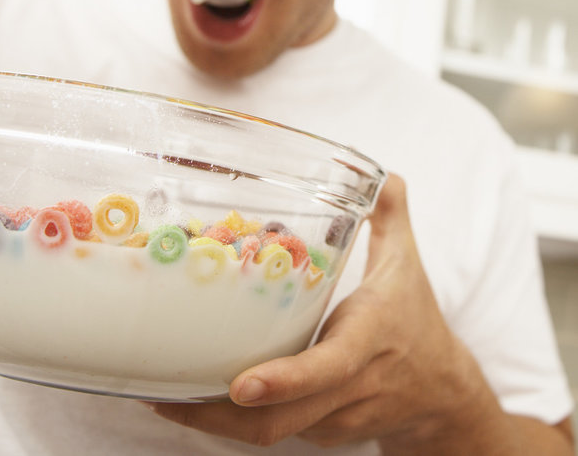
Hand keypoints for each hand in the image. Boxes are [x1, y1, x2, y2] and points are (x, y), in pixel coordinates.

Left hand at [146, 175, 507, 451]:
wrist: (442, 395)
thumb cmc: (417, 321)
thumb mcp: (408, 265)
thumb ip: (391, 215)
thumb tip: (382, 173)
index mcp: (365, 341)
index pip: (325, 368)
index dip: (283, 380)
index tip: (239, 384)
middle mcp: (346, 389)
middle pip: (279, 420)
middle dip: (216, 415)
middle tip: (161, 393)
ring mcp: (331, 418)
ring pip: (267, 432)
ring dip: (213, 421)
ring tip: (161, 395)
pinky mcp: (320, 432)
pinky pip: (272, 429)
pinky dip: (232, 421)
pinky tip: (197, 397)